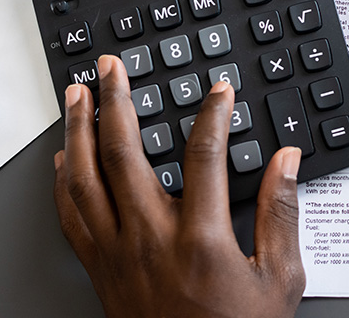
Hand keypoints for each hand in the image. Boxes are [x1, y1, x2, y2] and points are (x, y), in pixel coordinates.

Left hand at [53, 55, 304, 317]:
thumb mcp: (279, 279)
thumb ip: (282, 214)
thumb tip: (286, 162)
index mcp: (201, 239)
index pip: (203, 155)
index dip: (212, 113)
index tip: (218, 90)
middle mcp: (150, 240)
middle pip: (122, 154)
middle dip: (116, 101)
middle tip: (112, 69)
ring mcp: (117, 254)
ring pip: (84, 179)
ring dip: (78, 131)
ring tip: (77, 96)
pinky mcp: (99, 270)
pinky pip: (70, 216)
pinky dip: (63, 181)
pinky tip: (63, 158)